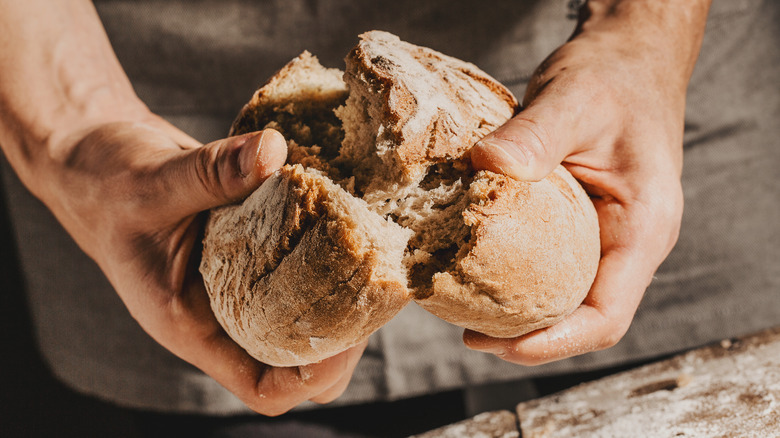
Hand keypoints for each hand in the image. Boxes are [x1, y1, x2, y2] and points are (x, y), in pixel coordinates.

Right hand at [42, 115, 365, 414]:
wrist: (97, 160)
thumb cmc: (106, 184)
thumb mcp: (151, 181)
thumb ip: (210, 172)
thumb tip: (274, 152)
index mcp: (193, 325)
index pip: (264, 386)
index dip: (312, 374)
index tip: (351, 331)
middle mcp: (223, 313)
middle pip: (298, 360)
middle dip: (343, 335)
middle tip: (373, 285)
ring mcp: (240, 283)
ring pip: (304, 312)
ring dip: (341, 290)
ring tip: (371, 251)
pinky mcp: (253, 248)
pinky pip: (298, 263)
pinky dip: (325, 248)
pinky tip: (348, 214)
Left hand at [465, 0, 709, 364]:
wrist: (628, 60)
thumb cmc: (614, 79)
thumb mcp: (575, 99)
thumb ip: (536, 135)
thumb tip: (483, 165)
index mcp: (643, 228)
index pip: (606, 315)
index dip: (554, 342)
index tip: (498, 344)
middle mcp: (628, 243)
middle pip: (582, 318)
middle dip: (527, 337)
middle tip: (467, 333)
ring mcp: (606, 236)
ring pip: (566, 297)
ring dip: (520, 313)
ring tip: (465, 311)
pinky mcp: (582, 224)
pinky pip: (551, 266)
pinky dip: (516, 278)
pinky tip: (476, 269)